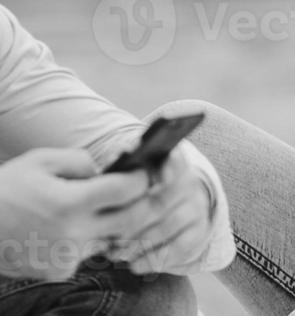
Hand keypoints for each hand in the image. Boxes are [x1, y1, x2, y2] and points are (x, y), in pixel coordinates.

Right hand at [0, 148, 149, 280]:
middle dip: (143, 203)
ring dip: (115, 222)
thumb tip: (109, 170)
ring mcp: (68, 256)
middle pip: (133, 220)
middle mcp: (73, 233)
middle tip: (142, 190)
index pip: (127, 190)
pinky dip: (90, 237)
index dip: (141, 178)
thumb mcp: (41, 161)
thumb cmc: (6, 189)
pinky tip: (73, 226)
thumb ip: (81, 161)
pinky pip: (90, 251)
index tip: (144, 172)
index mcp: (70, 202)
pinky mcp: (60, 270)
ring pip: (113, 237)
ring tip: (102, 206)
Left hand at [105, 153, 213, 274]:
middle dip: (130, 224)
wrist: (170, 208)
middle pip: (160, 203)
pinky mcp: (200, 230)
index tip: (157, 179)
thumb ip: (125, 165)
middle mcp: (189, 183)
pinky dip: (154, 259)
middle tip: (108, 238)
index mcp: (171, 163)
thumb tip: (121, 153)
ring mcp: (196, 207)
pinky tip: (135, 265)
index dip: (168, 168)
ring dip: (138, 244)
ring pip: (167, 227)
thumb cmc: (137, 192)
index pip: (174, 160)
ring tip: (115, 254)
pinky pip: (179, 247)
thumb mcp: (131, 175)